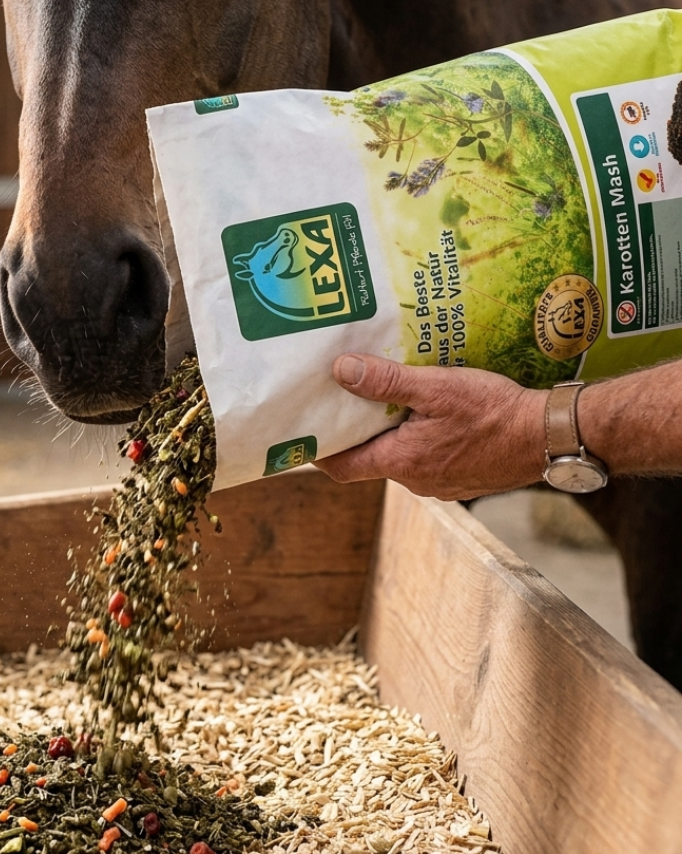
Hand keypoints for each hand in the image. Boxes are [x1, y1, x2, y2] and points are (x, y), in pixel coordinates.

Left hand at [314, 354, 547, 500]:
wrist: (552, 437)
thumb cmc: (495, 413)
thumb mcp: (437, 388)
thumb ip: (387, 382)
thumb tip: (342, 371)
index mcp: (402, 462)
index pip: (343, 467)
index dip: (319, 453)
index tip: (301, 434)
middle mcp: (416, 481)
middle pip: (370, 459)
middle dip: (355, 434)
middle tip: (340, 402)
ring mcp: (440, 483)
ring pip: (400, 457)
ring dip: (389, 433)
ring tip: (382, 399)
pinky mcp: (461, 476)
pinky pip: (426, 458)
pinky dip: (417, 437)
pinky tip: (424, 413)